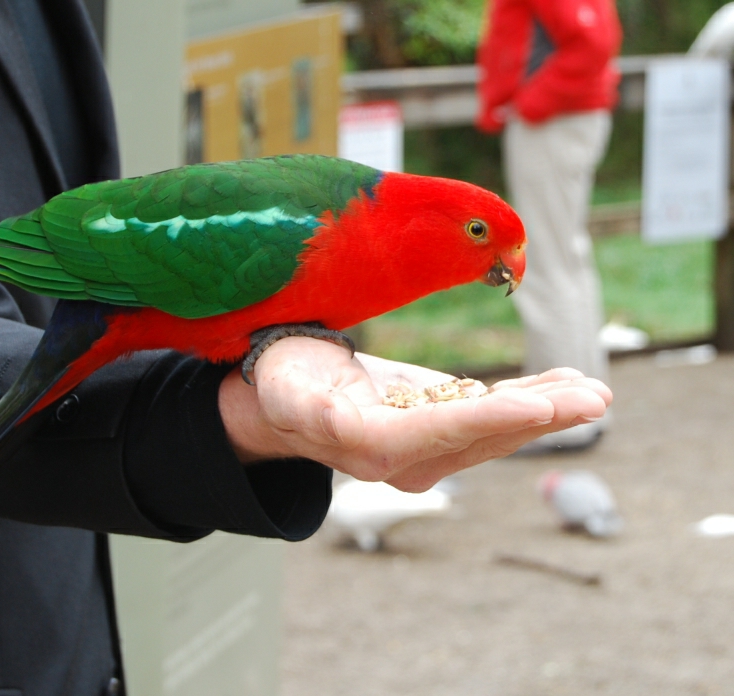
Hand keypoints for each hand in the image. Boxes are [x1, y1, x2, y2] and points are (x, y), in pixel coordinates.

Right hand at [218, 337, 611, 491]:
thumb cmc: (285, 382)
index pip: (443, 433)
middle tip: (593, 399)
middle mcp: (409, 458)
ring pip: (497, 429)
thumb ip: (313, 410)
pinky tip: (567, 385)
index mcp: (374, 447)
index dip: (492, 418)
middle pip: (484, 437)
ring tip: (596, 393)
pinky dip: (531, 400)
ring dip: (548, 410)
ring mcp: (430, 448)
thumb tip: (340, 423)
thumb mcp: (288, 391)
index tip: (539, 404)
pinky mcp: (442, 427)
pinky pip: (492, 416)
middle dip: (541, 417)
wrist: (289, 390)